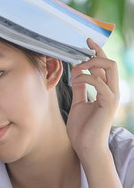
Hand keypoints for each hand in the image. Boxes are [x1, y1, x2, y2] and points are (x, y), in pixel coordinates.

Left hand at [66, 38, 119, 158]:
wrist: (86, 146)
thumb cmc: (82, 128)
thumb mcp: (79, 103)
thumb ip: (80, 88)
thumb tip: (76, 73)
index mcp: (106, 90)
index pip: (104, 66)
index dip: (96, 52)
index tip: (86, 41)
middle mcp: (111, 91)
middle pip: (110, 62)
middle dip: (97, 51)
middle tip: (83, 47)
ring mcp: (112, 96)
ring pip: (109, 67)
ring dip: (91, 63)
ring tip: (77, 68)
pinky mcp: (108, 102)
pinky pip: (99, 82)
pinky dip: (86, 77)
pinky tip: (75, 80)